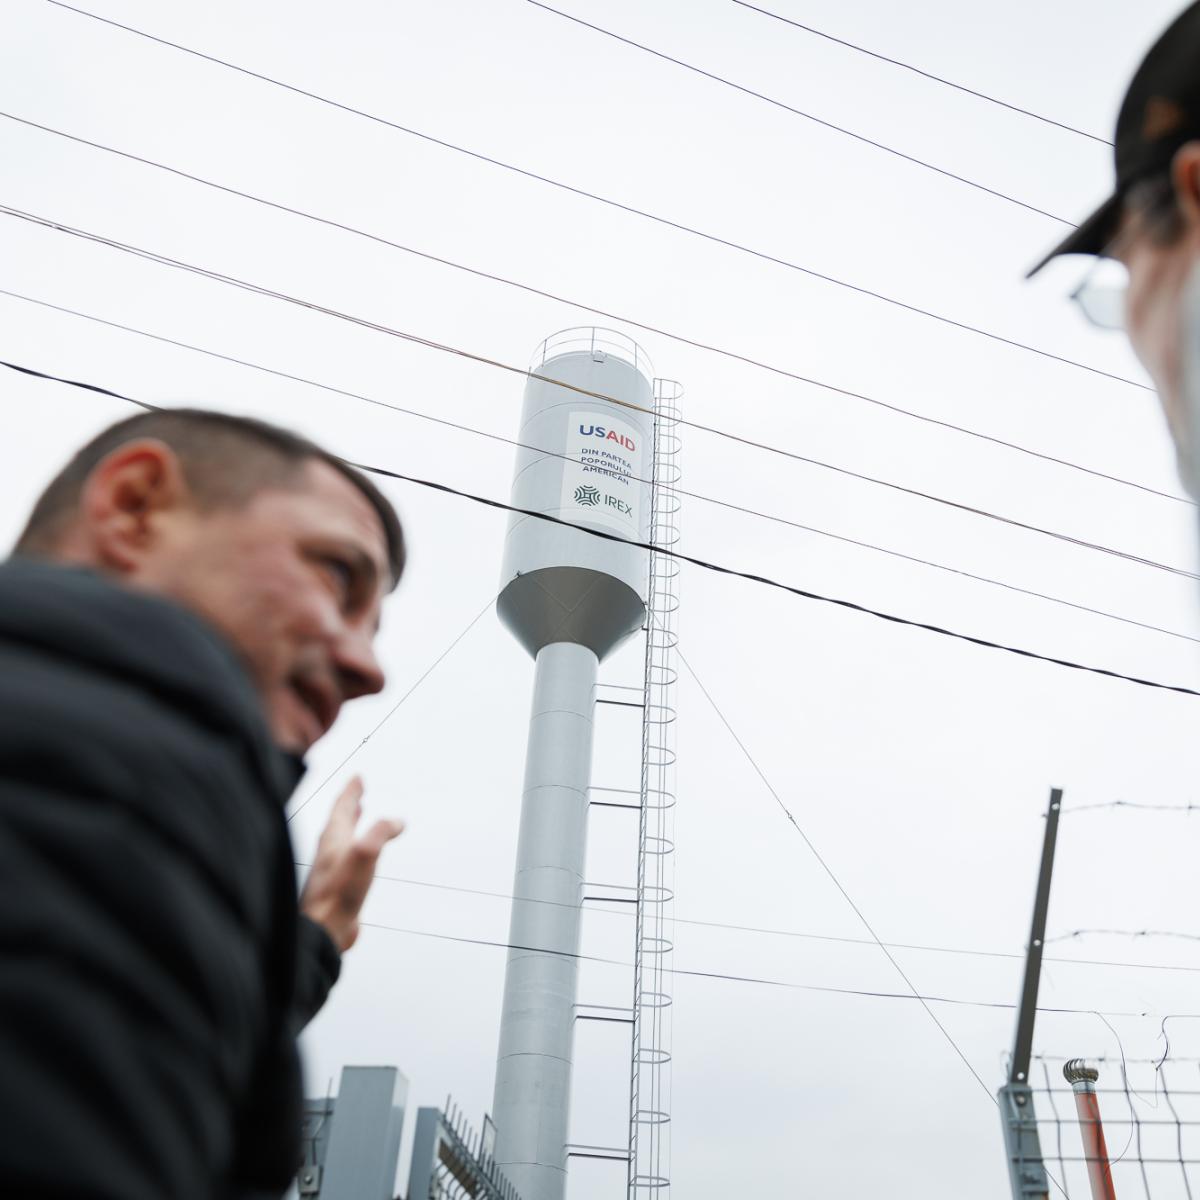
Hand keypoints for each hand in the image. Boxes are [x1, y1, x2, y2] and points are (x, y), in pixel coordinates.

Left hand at [300, 776, 403, 952]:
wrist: (324, 929)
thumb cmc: (339, 892)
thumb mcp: (365, 852)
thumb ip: (381, 832)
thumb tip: (397, 821)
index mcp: (334, 838)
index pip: (342, 807)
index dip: (351, 791)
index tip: (357, 778)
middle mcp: (330, 850)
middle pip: (340, 820)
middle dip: (350, 804)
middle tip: (358, 792)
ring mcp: (332, 868)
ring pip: (342, 838)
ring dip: (352, 824)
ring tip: (359, 815)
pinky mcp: (338, 886)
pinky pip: (348, 858)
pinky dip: (356, 847)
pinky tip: (362, 856)